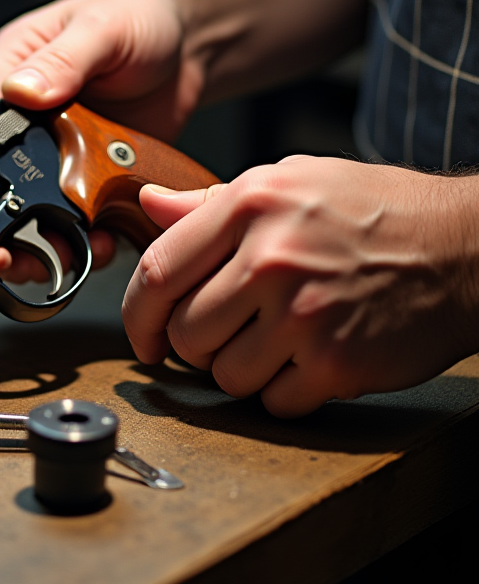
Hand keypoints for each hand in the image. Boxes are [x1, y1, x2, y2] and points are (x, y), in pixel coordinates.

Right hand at [0, 0, 203, 281]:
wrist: (189, 43)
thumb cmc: (137, 17)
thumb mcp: (100, 29)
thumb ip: (63, 60)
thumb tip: (21, 90)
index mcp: (10, 73)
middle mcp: (27, 120)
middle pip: (0, 184)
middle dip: (9, 226)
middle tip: (16, 254)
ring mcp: (58, 153)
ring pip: (37, 211)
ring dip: (50, 240)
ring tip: (71, 252)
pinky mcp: (90, 176)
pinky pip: (80, 218)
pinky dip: (88, 239)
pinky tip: (102, 243)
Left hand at [125, 157, 478, 416]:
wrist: (465, 247)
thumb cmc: (374, 209)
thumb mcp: (290, 182)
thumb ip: (210, 201)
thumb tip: (147, 205)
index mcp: (250, 207)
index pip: (158, 272)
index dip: (137, 313)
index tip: (143, 334)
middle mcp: (271, 260)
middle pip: (185, 332)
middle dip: (189, 345)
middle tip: (217, 335)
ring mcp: (304, 317)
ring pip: (223, 375)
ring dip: (236, 369)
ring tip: (271, 341)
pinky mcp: (337, 365)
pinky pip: (273, 402)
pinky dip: (281, 391)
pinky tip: (304, 359)